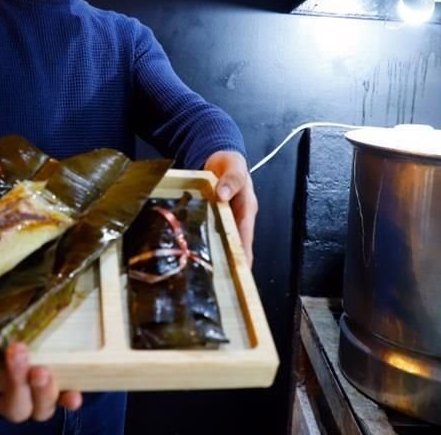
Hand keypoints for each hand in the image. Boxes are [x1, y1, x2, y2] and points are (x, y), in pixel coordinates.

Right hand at [0, 343, 82, 421]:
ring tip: (42, 368)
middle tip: (15, 351)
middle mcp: (2, 398)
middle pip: (11, 409)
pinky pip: (65, 398)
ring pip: (37, 409)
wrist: (0, 330)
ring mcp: (29, 395)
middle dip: (13, 383)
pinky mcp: (53, 385)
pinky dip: (70, 397)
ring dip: (42, 391)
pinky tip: (75, 393)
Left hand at [204, 150, 257, 266]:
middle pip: (236, 247)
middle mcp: (238, 219)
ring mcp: (225, 221)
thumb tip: (223, 195)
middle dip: (230, 265)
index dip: (243, 257)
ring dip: (217, 259)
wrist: (217, 156)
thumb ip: (231, 179)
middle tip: (218, 284)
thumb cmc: (229, 162)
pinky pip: (210, 236)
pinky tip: (193, 257)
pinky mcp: (213, 219)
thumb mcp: (233, 166)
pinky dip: (205, 247)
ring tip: (204, 277)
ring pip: (222, 244)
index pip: (246, 238)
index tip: (238, 275)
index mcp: (247, 210)